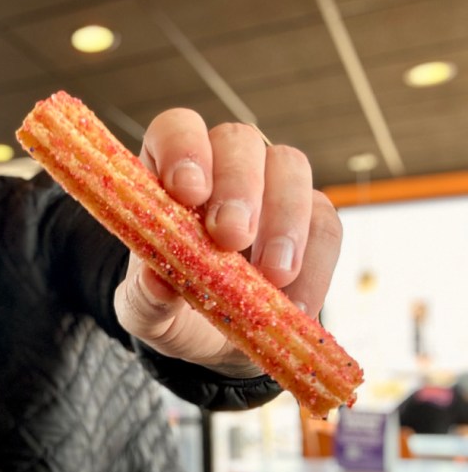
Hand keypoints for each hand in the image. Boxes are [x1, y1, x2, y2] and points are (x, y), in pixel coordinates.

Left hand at [114, 108, 341, 375]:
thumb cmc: (169, 308)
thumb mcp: (145, 309)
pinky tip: (296, 302)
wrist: (209, 341)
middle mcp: (222, 166)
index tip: (187, 191)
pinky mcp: (313, 221)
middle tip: (231, 236)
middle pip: (238, 142)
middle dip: (238, 186)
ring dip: (284, 219)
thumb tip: (158, 280)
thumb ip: (145, 294)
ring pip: (290, 169)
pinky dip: (315, 263)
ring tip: (273, 275)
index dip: (183, 148)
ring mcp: (272, 187)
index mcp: (166, 173)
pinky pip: (326, 224)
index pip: (176, 130)